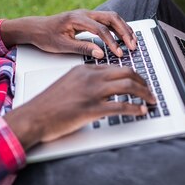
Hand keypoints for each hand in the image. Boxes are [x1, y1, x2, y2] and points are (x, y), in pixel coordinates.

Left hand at [0, 10, 136, 58]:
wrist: (36, 28)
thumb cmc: (46, 36)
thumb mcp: (62, 45)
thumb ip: (82, 48)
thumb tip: (100, 53)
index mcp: (77, 19)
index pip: (100, 29)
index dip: (111, 42)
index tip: (118, 53)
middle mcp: (84, 14)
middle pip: (111, 18)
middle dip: (124, 32)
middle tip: (133, 45)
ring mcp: (87, 15)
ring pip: (111, 17)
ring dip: (123, 28)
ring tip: (132, 41)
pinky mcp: (88, 19)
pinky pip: (107, 20)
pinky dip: (117, 28)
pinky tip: (123, 37)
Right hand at [3, 65, 154, 148]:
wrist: (33, 117)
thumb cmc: (48, 105)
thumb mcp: (68, 84)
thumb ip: (84, 82)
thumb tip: (100, 89)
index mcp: (84, 70)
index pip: (115, 67)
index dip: (132, 74)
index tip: (139, 82)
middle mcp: (90, 78)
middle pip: (126, 73)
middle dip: (143, 82)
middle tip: (149, 90)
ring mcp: (91, 93)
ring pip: (128, 87)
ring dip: (144, 94)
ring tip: (151, 100)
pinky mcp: (91, 110)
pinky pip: (120, 107)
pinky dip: (135, 109)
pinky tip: (141, 112)